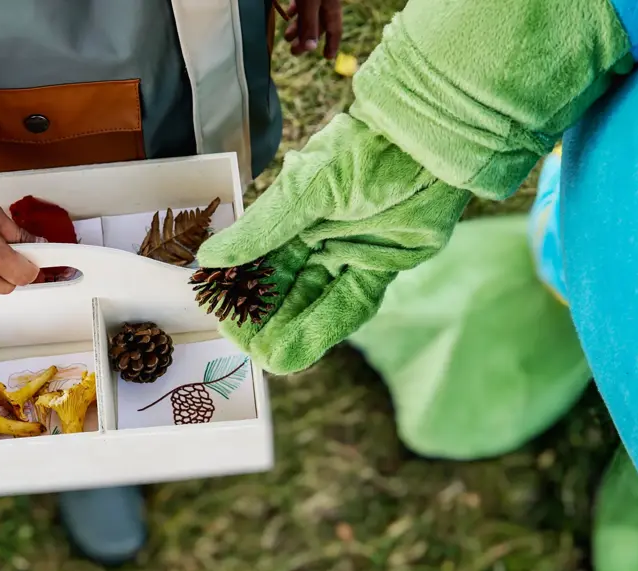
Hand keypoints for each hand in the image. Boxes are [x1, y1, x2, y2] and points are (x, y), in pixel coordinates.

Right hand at [196, 114, 469, 373]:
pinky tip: (301, 348)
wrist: (427, 145)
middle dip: (265, 316)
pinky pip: (351, 302)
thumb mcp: (303, 190)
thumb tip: (210, 257)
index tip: (222, 313)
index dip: (242, 286)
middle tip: (244, 347)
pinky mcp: (383, 265)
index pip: (261, 257)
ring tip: (267, 358)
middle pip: (286, 283)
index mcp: (294, 211)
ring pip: (315, 298)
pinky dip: (326, 326)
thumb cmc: (362, 153)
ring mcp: (351, 251)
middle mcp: (320, 233)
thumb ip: (261, 229)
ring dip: (292, 328)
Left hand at [284, 0, 342, 58]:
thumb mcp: (310, 3)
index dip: (332, 45)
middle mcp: (326, 2)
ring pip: (308, 15)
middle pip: (318, 25)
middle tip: (294, 52)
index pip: (335, 30)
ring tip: (287, 37)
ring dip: (297, 28)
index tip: (328, 57)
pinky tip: (289, 15)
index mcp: (332, 7)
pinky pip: (301, 3)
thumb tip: (310, 48)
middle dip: (306, 40)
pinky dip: (295, 11)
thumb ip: (310, 24)